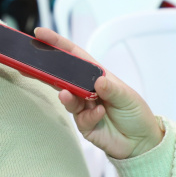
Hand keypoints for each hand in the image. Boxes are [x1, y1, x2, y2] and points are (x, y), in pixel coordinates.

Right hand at [34, 27, 163, 158]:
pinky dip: (90, 115)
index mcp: (96, 76)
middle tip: (34, 65)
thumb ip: (112, 89)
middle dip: (47, 70)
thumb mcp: (128, 97)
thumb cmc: (135, 114)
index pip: (74, 56)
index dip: (57, 44)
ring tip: (67, 95)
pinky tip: (100, 114)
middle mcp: (87, 90)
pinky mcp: (84, 125)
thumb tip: (98, 81)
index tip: (40, 34)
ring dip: (67, 97)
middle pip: (62, 76)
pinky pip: (81, 119)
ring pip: (68, 98)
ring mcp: (83, 107)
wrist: (141, 142)